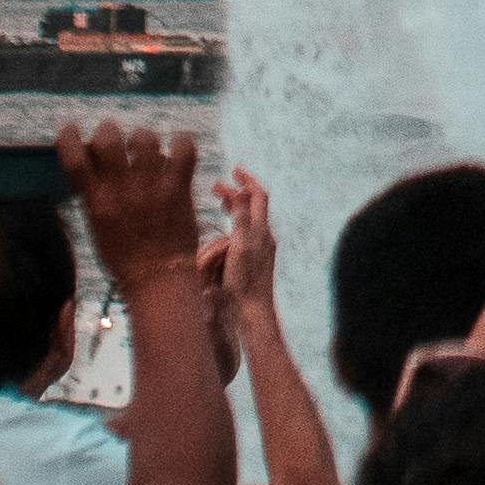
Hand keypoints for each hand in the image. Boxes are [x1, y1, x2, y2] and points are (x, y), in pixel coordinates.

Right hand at [62, 118, 202, 294]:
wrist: (157, 280)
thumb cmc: (124, 256)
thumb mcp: (97, 227)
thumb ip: (94, 195)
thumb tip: (93, 161)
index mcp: (96, 202)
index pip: (74, 159)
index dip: (69, 137)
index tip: (71, 130)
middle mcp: (121, 191)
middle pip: (109, 138)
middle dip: (109, 131)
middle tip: (115, 141)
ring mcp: (151, 188)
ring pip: (145, 139)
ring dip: (142, 139)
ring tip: (145, 150)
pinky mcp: (178, 188)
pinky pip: (183, 149)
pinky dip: (180, 142)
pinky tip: (175, 150)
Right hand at [214, 167, 281, 323]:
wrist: (252, 313)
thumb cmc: (243, 282)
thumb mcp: (239, 247)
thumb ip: (240, 218)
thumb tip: (240, 191)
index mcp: (261, 231)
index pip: (258, 196)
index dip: (246, 180)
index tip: (233, 170)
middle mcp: (265, 237)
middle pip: (255, 207)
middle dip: (238, 194)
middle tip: (218, 189)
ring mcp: (262, 250)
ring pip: (250, 222)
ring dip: (236, 210)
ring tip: (221, 205)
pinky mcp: (256, 263)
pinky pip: (246, 237)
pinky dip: (235, 227)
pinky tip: (224, 235)